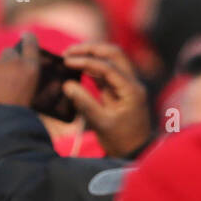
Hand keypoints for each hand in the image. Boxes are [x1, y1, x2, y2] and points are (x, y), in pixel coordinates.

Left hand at [0, 32, 40, 109]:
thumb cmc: (20, 115)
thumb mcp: (37, 101)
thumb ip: (44, 89)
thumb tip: (54, 84)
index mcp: (30, 68)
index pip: (30, 43)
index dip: (28, 39)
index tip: (27, 36)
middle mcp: (10, 62)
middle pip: (9, 52)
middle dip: (9, 60)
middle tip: (8, 74)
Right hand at [61, 42, 150, 157]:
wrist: (134, 151)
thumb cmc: (120, 139)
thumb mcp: (101, 122)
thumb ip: (84, 102)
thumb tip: (67, 84)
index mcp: (131, 90)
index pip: (108, 67)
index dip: (86, 61)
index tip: (66, 61)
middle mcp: (132, 83)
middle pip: (114, 53)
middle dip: (91, 48)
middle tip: (68, 52)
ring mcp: (126, 84)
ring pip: (111, 59)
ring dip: (91, 54)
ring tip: (69, 57)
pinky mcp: (118, 88)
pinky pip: (105, 71)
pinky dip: (90, 66)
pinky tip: (76, 68)